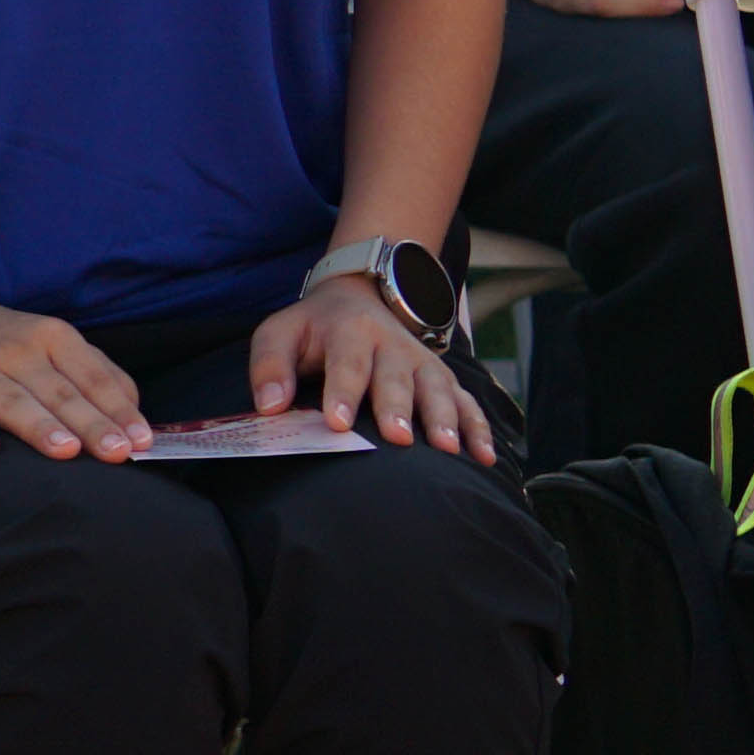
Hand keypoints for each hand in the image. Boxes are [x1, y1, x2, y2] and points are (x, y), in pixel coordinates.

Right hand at [0, 299, 144, 460]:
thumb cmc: (3, 342)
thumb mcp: (51, 341)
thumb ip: (94, 371)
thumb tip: (133, 414)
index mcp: (50, 337)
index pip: (92, 377)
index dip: (118, 409)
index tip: (141, 441)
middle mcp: (13, 350)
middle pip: (58, 392)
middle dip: (90, 423)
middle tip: (117, 452)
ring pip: (12, 400)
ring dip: (40, 426)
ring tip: (66, 451)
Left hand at [245, 284, 494, 462]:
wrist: (358, 297)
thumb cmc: (313, 328)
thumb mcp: (280, 333)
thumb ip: (270, 367)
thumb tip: (269, 406)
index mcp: (349, 333)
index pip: (347, 364)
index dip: (343, 393)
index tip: (339, 423)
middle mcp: (392, 345)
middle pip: (396, 378)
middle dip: (398, 407)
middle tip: (399, 438)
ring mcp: (422, 362)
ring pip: (438, 389)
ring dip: (445, 418)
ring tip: (448, 450)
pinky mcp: (442, 378)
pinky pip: (467, 401)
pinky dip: (478, 427)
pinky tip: (484, 457)